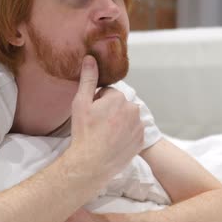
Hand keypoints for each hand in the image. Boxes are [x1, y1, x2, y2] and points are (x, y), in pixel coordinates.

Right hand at [69, 55, 143, 178]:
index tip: (91, 114)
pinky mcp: (141, 140)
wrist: (92, 163)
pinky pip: (133, 132)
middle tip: (97, 126)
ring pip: (127, 118)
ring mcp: (139, 126)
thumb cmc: (84, 133)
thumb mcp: (81, 103)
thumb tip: (91, 57)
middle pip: (119, 105)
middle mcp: (133, 109)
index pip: (107, 93)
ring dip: (118, 123)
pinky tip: (114, 142)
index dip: (97, 103)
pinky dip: (126, 135)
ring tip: (105, 135)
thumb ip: (88, 79)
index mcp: (119, 98)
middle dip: (109, 111)